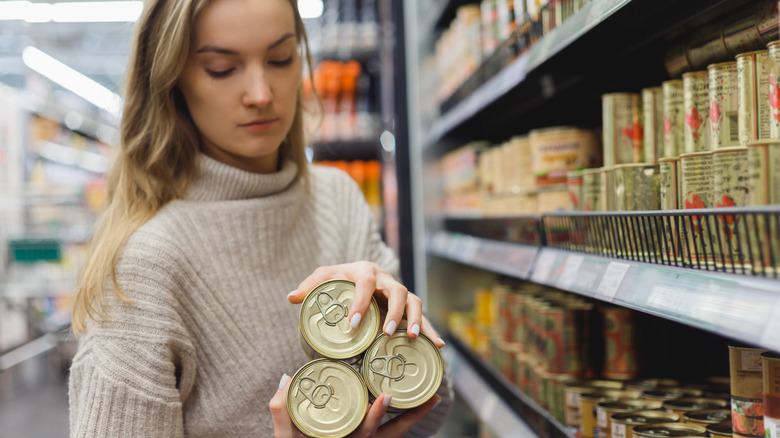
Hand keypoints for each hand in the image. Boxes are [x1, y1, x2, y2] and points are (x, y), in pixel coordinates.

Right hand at [270, 373, 441, 437]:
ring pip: (396, 434)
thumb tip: (286, 377)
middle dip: (413, 417)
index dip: (376, 414)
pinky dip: (403, 420)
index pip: (365, 431)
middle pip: (393, 434)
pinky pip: (390, 433)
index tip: (386, 395)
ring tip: (432, 399)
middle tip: (432, 397)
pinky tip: (413, 402)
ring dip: (414, 418)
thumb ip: (281, 410)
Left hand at [288, 262, 443, 346]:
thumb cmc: (339, 277)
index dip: (360, 302)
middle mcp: (386, 279)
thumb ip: (310, 286)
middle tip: (385, 333)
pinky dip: (430, 330)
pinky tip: (437, 345)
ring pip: (414, 300)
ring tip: (411, 337)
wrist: (358, 273)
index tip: (352, 324)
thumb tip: (291, 297)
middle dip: (394, 312)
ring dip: (415, 319)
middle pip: (398, 290)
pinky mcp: (407, 305)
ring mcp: (399, 292)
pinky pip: (422, 316)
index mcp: (365, 271)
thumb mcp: (324, 278)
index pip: (365, 283)